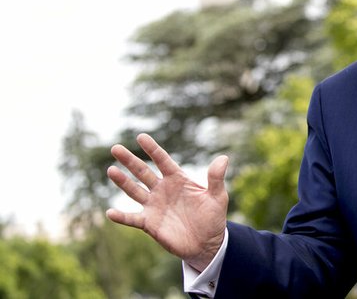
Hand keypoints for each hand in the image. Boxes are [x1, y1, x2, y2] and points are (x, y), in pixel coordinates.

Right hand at [106, 133, 228, 271]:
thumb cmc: (213, 217)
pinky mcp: (150, 223)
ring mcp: (154, 206)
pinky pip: (132, 219)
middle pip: (143, 172)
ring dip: (123, 182)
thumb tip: (223, 158)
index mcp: (178, 179)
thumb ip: (216, 178)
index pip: (163, 160)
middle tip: (115, 148)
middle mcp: (162, 190)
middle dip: (130, 160)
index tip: (141, 136)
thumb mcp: (218, 196)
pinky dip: (121, 217)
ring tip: (111, 170)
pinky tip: (110, 212)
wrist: (207, 243)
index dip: (152, 149)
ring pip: (134, 191)